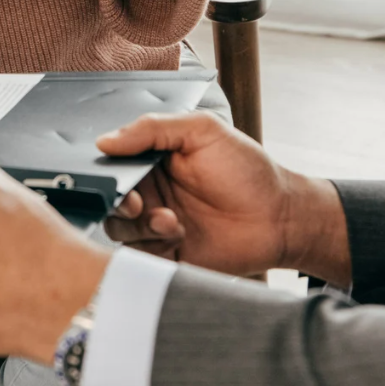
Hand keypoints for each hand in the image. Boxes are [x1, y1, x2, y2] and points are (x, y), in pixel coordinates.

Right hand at [99, 112, 351, 283]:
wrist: (279, 218)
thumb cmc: (248, 170)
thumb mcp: (203, 131)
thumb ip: (153, 129)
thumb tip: (105, 141)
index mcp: (156, 158)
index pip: (116, 163)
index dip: (111, 173)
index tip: (119, 180)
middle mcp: (153, 191)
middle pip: (113, 200)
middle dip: (121, 204)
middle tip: (140, 205)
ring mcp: (158, 224)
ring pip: (120, 230)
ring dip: (139, 227)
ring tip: (172, 222)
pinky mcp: (166, 254)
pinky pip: (138, 256)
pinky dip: (150, 249)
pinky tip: (177, 237)